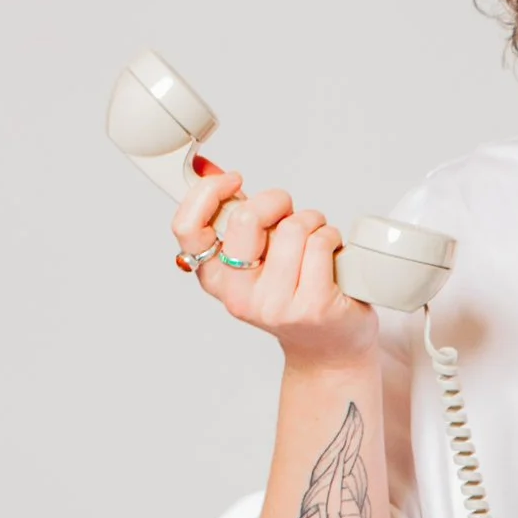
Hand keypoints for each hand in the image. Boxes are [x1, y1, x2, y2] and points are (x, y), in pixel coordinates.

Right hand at [172, 158, 368, 372]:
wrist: (328, 349)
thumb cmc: (292, 294)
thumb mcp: (253, 255)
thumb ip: (230, 213)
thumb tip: (206, 167)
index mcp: (215, 278)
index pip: (187, 228)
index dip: (207, 192)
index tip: (232, 181)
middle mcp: (239, 296)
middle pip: (247, 217)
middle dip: (275, 200)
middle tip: (287, 211)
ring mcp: (276, 304)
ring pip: (293, 227)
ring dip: (312, 221)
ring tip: (315, 239)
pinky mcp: (313, 307)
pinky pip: (321, 243)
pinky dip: (331, 237)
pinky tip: (331, 255)